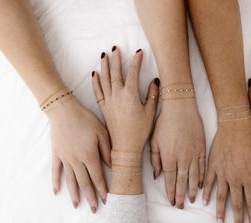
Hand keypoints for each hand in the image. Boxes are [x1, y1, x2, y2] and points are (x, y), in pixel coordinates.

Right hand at [48, 98, 110, 212]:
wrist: (64, 111)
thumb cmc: (86, 120)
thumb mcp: (102, 133)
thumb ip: (107, 151)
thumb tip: (112, 166)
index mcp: (90, 155)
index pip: (98, 177)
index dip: (102, 189)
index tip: (106, 200)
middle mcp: (77, 160)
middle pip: (84, 183)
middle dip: (90, 197)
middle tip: (94, 209)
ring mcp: (65, 158)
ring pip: (71, 180)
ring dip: (75, 194)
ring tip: (77, 206)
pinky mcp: (57, 154)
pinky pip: (56, 171)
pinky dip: (56, 182)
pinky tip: (57, 192)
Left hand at [92, 47, 157, 193]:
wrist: (126, 147)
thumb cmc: (140, 131)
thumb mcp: (150, 113)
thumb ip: (152, 95)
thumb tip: (155, 81)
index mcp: (130, 95)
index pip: (133, 73)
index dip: (136, 61)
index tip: (139, 52)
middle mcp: (117, 95)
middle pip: (116, 73)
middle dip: (116, 59)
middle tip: (116, 48)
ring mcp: (109, 101)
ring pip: (105, 79)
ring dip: (104, 66)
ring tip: (104, 55)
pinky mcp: (104, 108)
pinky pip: (98, 91)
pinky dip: (96, 81)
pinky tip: (95, 74)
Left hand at [150, 92, 205, 207]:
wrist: (180, 106)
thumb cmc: (164, 121)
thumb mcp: (154, 140)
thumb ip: (155, 159)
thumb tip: (157, 176)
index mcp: (168, 156)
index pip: (169, 179)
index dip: (171, 192)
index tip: (172, 201)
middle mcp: (182, 158)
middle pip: (182, 181)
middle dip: (181, 195)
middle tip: (181, 206)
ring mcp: (194, 153)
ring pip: (194, 176)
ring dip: (193, 189)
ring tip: (192, 199)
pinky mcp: (202, 147)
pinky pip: (203, 166)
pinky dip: (202, 176)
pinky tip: (202, 184)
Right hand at [203, 116, 250, 222]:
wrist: (236, 126)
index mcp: (249, 178)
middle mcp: (235, 179)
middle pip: (236, 204)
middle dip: (238, 219)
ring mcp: (222, 173)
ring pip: (221, 197)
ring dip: (221, 212)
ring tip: (220, 222)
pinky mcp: (213, 166)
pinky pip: (209, 183)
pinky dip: (206, 193)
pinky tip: (204, 202)